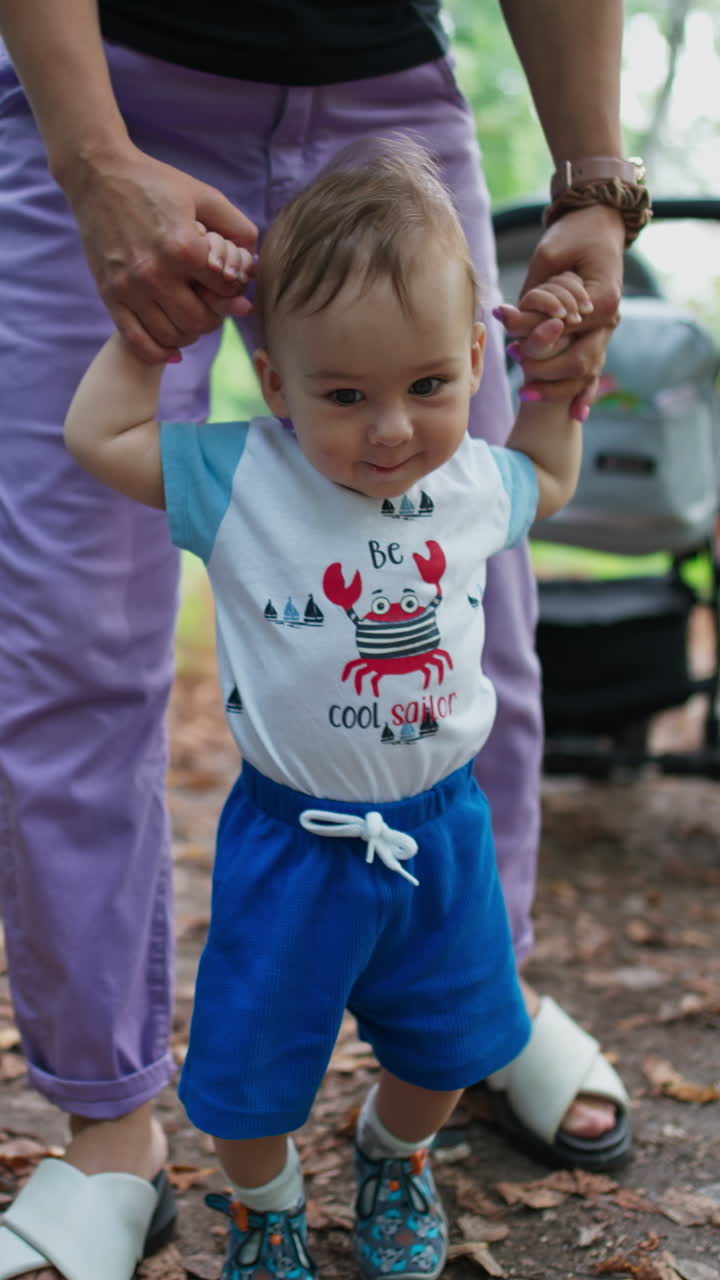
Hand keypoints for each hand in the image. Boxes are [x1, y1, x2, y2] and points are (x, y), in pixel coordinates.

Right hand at [63, 144, 257, 361]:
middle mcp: (157, 273)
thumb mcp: (204, 195)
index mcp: (184, 248)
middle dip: (214, 315)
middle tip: (211, 302)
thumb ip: (237, 226)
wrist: (99, 175)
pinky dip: (160, 352)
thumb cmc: (156, 183)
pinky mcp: (110, 296)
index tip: (228, 281)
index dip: (235, 288)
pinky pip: (139, 342)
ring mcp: (131, 288)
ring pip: (174, 336)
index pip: (226, 290)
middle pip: (202, 322)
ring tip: (191, 316)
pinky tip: (172, 346)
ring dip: (189, 333)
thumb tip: (254, 264)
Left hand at [496, 204, 623, 416]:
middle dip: (545, 370)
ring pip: (586, 372)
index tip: (513, 347)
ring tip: (526, 393)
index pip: (568, 333)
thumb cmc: (571, 236)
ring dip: (557, 388)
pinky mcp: (599, 336)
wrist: (597, 225)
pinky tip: (577, 416)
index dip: (540, 342)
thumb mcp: (548, 258)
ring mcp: (607, 330)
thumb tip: (505, 319)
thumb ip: (533, 294)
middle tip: (516, 367)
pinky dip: (585, 394)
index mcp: (603, 299)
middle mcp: (610, 319)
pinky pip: (595, 372)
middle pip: (580, 361)